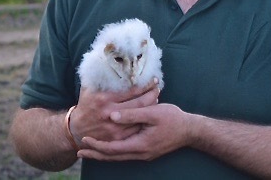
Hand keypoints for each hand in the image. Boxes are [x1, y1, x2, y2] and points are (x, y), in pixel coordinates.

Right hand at [70, 79, 160, 145]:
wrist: (77, 129)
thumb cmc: (86, 104)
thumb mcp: (88, 87)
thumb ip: (98, 74)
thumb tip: (108, 57)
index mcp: (104, 98)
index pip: (131, 90)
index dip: (145, 85)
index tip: (154, 79)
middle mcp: (110, 112)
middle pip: (140, 103)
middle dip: (152, 94)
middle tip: (157, 88)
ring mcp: (114, 126)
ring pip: (140, 116)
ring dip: (151, 106)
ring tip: (156, 98)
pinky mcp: (117, 138)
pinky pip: (136, 128)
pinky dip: (144, 119)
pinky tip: (149, 112)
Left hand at [77, 103, 193, 160]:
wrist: (191, 130)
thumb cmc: (173, 119)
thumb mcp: (153, 113)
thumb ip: (132, 114)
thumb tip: (112, 116)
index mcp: (140, 145)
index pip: (113, 149)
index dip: (97, 145)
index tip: (85, 139)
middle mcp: (141, 153)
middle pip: (113, 157)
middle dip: (96, 154)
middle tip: (80, 151)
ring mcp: (144, 154)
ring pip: (119, 157)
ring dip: (103, 154)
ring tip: (90, 151)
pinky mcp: (147, 151)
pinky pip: (126, 154)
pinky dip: (114, 152)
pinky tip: (109, 147)